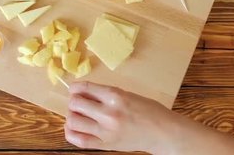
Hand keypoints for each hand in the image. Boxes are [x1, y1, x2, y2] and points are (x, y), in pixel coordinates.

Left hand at [64, 81, 182, 153]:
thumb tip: (82, 93)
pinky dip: (71, 133)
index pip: (84, 88)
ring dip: (71, 117)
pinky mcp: (107, 145)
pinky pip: (80, 140)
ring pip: (73, 121)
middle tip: (78, 103)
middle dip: (73, 102)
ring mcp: (106, 131)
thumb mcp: (127, 94)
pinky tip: (73, 129)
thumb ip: (105, 94)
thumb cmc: (148, 111)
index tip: (74, 89)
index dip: (74, 88)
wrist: (163, 132)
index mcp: (115, 96)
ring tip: (77, 116)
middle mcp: (109, 113)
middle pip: (75, 104)